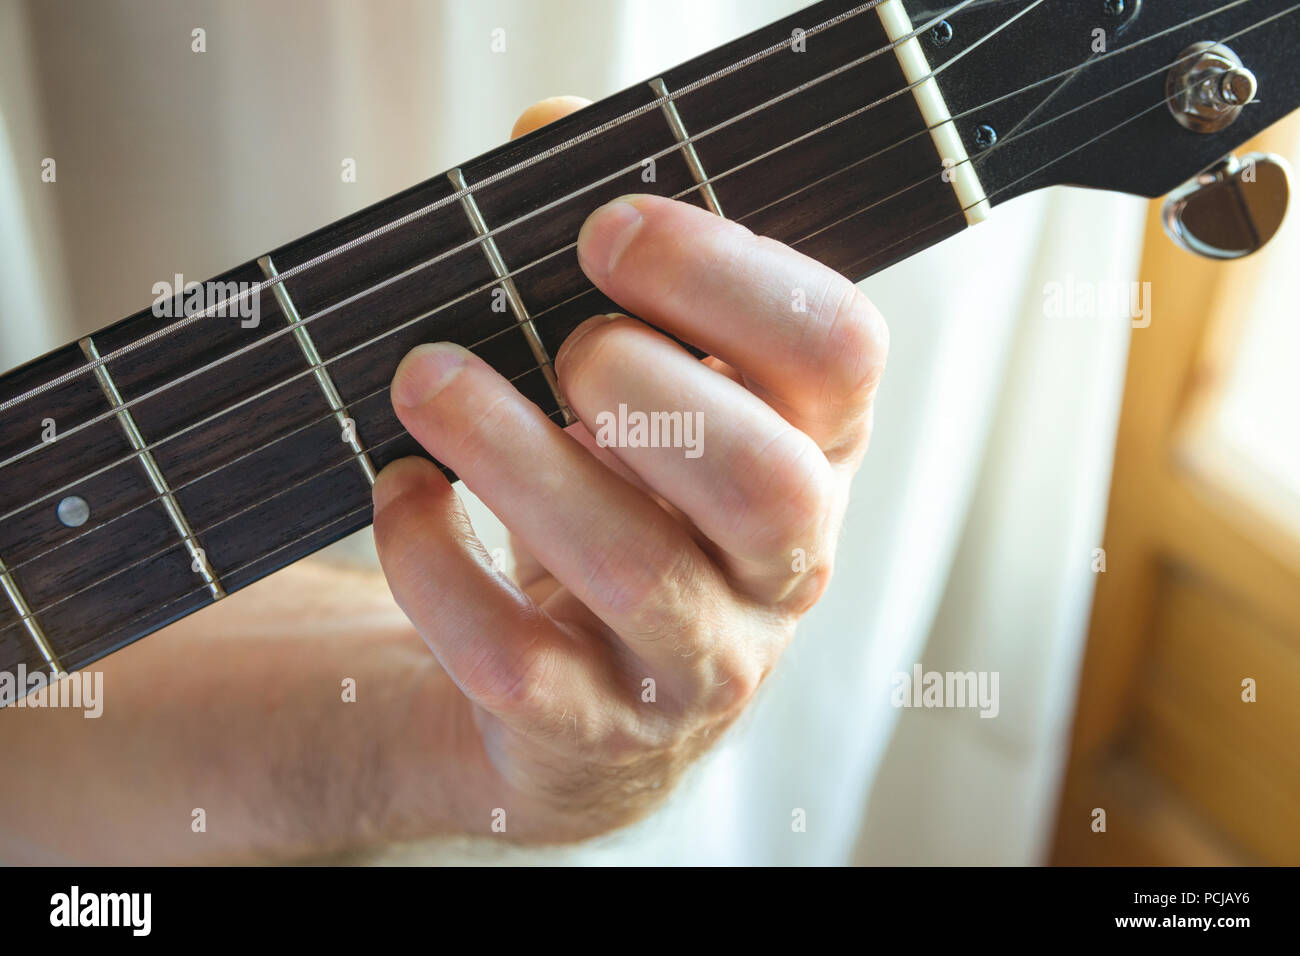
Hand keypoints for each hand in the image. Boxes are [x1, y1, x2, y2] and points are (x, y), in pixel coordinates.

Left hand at [371, 97, 888, 839]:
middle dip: (646, 387)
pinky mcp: (593, 734)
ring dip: (514, 457)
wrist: (581, 713)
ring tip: (426, 381)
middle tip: (561, 344)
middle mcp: (781, 568)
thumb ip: (616, 261)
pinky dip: (436, 565)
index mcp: (813, 452)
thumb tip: (547, 132)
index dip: (732, 277)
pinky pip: (516, 662)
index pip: (838, 355)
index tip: (606, 229)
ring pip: (636, 571)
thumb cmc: (620, 509)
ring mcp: (696, 663)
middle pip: (766, 483)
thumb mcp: (648, 390)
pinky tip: (404, 495)